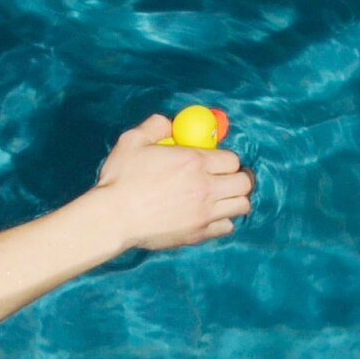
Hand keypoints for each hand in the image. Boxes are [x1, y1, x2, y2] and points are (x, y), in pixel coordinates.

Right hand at [94, 116, 253, 250]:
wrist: (114, 218)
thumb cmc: (121, 178)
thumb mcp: (133, 140)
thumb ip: (156, 126)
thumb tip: (170, 124)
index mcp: (193, 161)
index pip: (232, 159)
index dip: (225, 157)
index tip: (215, 159)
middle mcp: (206, 187)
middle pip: (244, 183)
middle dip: (238, 177)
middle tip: (224, 176)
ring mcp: (205, 214)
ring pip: (241, 206)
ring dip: (234, 198)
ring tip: (220, 195)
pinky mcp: (199, 234)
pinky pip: (227, 226)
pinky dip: (223, 219)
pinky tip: (208, 213)